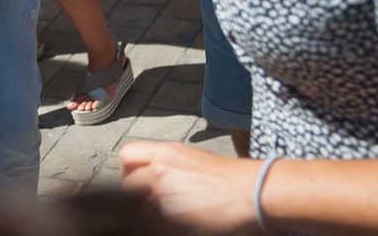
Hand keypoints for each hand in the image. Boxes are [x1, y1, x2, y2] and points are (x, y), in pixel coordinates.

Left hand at [120, 141, 260, 234]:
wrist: (250, 192)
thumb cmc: (228, 176)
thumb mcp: (190, 156)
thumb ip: (164, 162)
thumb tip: (148, 171)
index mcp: (164, 152)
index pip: (127, 156)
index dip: (130, 169)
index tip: (136, 177)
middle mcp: (159, 171)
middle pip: (128, 185)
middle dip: (137, 193)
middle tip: (152, 199)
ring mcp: (164, 197)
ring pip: (140, 209)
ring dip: (150, 211)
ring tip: (171, 210)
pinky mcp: (172, 219)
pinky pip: (155, 224)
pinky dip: (163, 223)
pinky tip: (179, 219)